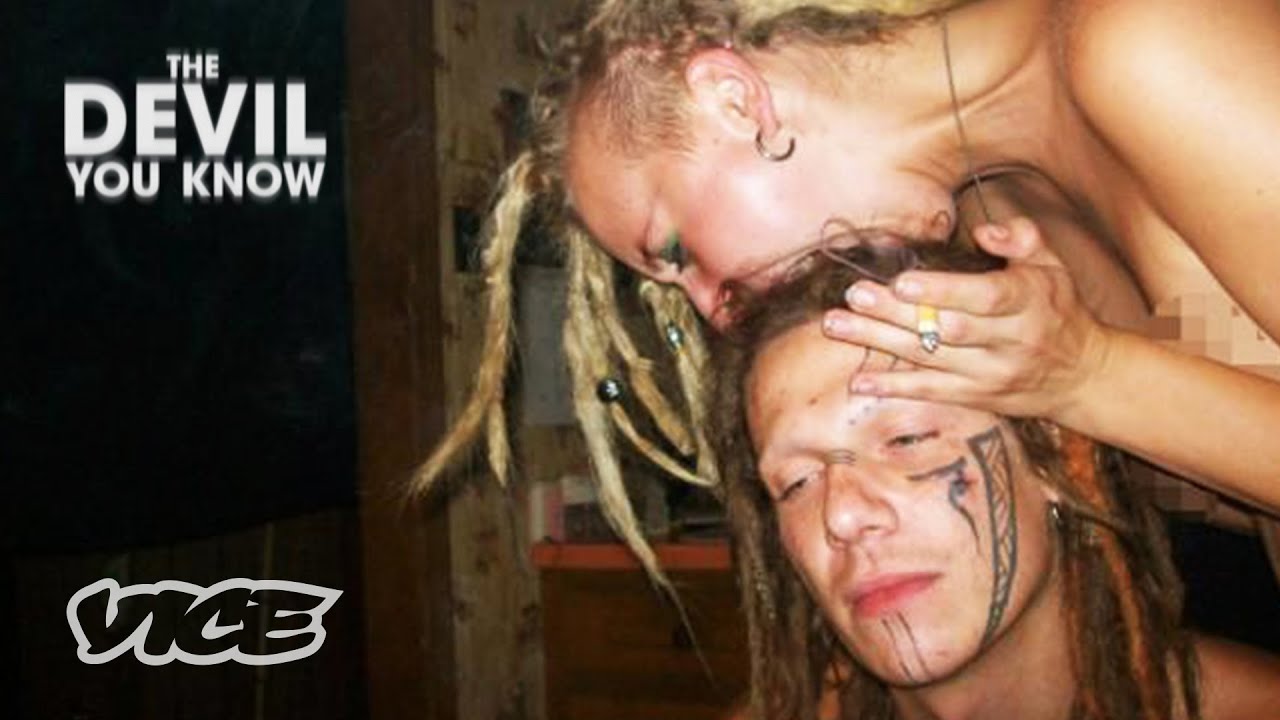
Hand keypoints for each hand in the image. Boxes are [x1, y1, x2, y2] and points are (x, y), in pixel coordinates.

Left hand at [820, 216, 1113, 419]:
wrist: (1083, 375)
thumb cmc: (1057, 308)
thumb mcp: (1053, 265)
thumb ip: (1022, 239)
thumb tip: (985, 231)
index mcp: (1027, 302)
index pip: (983, 297)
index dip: (942, 291)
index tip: (902, 280)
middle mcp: (1009, 340)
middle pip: (946, 328)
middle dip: (896, 313)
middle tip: (853, 296)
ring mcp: (991, 373)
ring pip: (930, 358)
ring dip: (880, 343)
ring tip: (838, 326)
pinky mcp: (977, 397)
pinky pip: (932, 393)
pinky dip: (894, 387)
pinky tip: (859, 381)